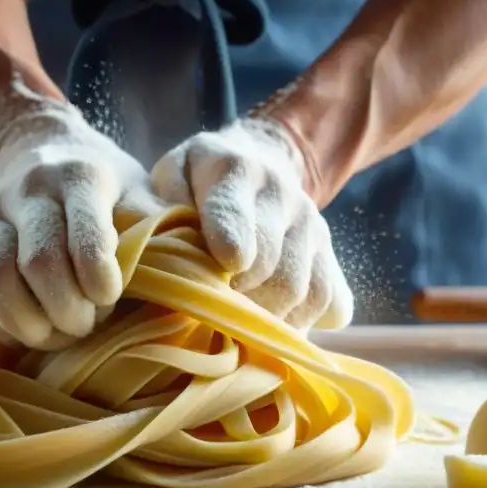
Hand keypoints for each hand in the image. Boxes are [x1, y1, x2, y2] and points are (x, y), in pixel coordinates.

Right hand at [0, 96, 163, 349]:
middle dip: (67, 309)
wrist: (45, 157)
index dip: (98, 278)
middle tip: (87, 326)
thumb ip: (163, 228)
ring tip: (57, 334)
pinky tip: (27, 327)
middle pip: (36, 263)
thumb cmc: (108, 193)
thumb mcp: (142, 194)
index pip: (84, 234)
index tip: (110, 297)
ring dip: (27, 322)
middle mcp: (26, 191)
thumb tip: (199, 270)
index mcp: (77, 176)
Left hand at [151, 118, 352, 330]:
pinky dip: (299, 327)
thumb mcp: (169, 174)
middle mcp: (283, 197)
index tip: (225, 265)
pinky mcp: (331, 257)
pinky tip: (267, 326)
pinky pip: (329, 304)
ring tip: (233, 327)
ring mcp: (313, 229)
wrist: (261, 160)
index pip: (235, 210)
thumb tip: (155, 247)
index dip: (230, 240)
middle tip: (208, 314)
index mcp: (234, 170)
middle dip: (238, 299)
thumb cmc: (197, 180)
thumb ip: (156, 204)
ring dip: (265, 320)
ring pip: (301, 292)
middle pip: (272, 267)